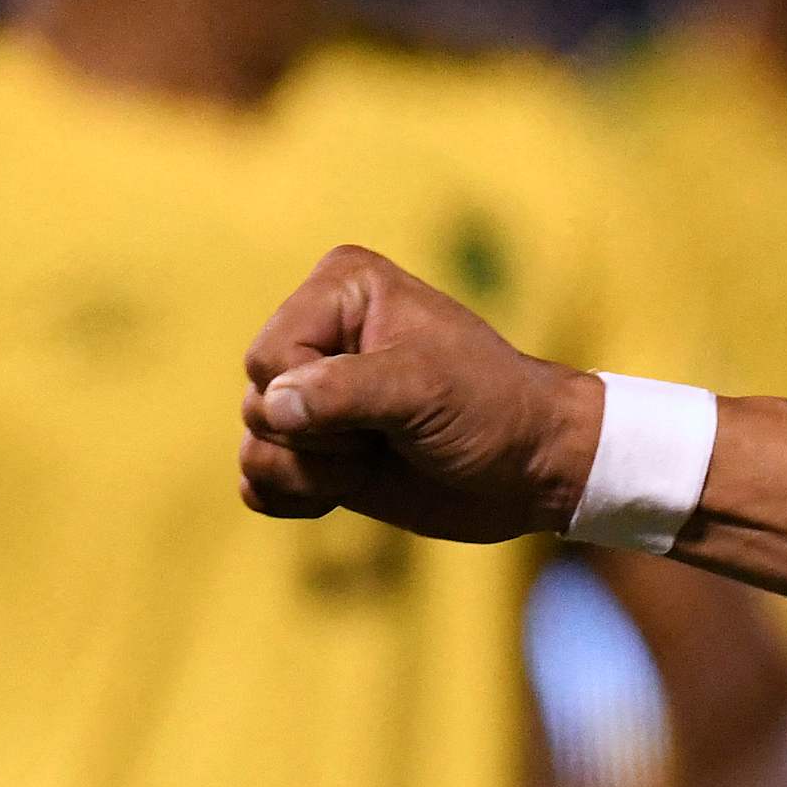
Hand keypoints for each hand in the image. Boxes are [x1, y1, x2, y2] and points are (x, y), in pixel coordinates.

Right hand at [239, 245, 596, 542]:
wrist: (533, 469)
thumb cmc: (493, 410)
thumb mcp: (425, 388)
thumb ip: (343, 390)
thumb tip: (271, 406)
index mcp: (341, 291)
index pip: (270, 357)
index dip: (320, 397)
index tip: (395, 402)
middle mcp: (316, 335)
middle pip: (256, 402)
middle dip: (322, 438)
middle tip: (391, 434)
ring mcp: (311, 395)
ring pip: (254, 446)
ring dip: (315, 472)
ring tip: (377, 457)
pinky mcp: (312, 449)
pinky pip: (258, 480)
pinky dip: (297, 495)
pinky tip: (346, 491)